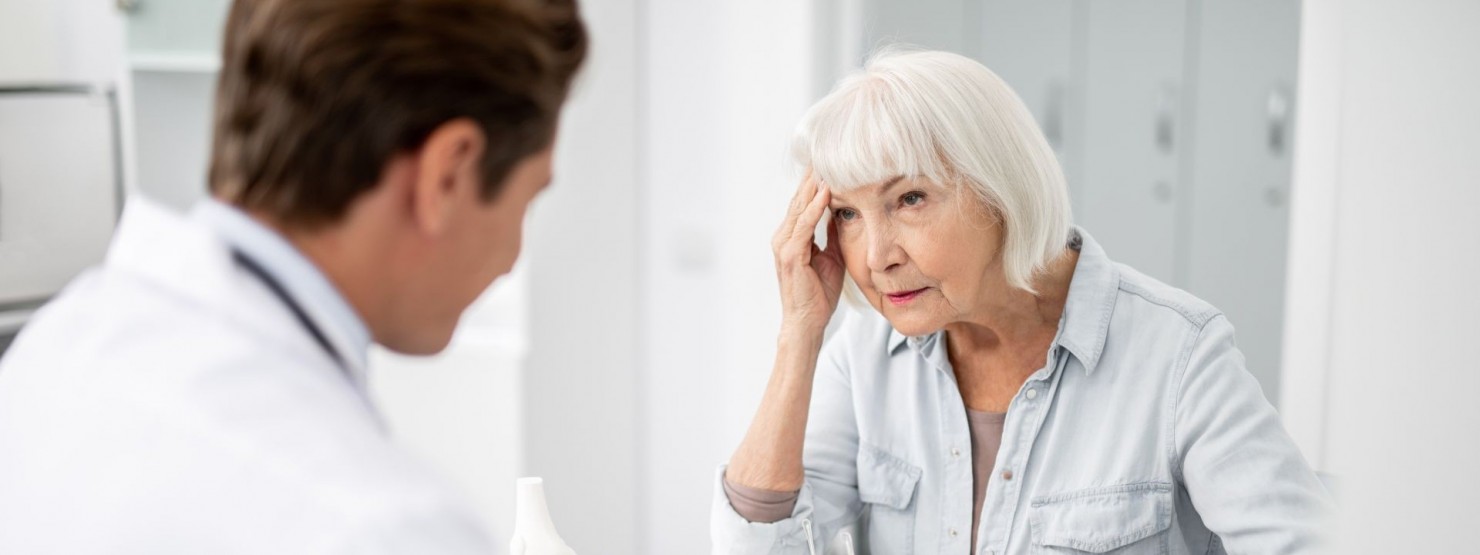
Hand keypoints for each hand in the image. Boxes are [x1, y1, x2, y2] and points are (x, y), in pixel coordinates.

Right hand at [771, 170, 844, 337]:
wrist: (807, 323)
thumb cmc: (818, 294)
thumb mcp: (831, 256)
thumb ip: (832, 234)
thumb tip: (843, 211)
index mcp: (792, 236)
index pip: (804, 200)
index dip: (816, 179)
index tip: (830, 157)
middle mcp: (784, 236)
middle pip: (799, 197)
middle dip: (814, 173)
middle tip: (827, 147)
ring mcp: (784, 245)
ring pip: (800, 206)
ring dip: (814, 183)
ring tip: (827, 160)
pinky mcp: (790, 255)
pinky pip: (803, 225)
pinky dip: (814, 206)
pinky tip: (826, 190)